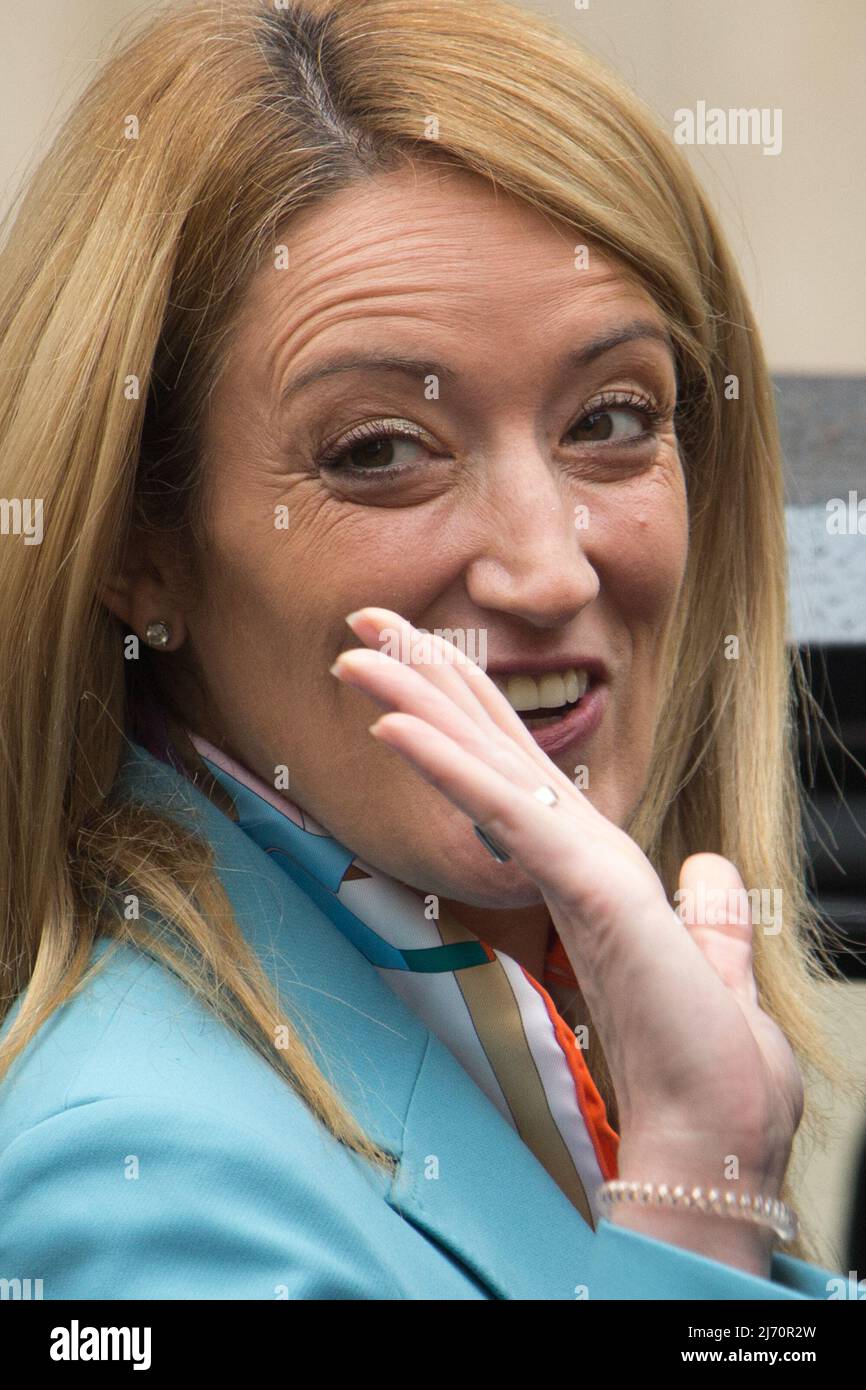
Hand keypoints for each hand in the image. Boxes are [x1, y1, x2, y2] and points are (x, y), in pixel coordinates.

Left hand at [330, 606, 803, 1193]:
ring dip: (417, 694)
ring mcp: (588, 857)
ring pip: (488, 755)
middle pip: (492, 737)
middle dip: (426, 670)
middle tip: (363, 616)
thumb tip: (702, 872)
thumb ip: (699, 916)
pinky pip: (502, 812)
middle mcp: (586, 842)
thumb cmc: (702, 1056)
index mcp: (594, 858)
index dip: (457, 703)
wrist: (721, 1127)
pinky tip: (391, 725)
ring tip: (356, 643)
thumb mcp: (692, 966)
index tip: (401, 660)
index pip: (511, 762)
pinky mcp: (593, 884)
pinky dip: (444, 763)